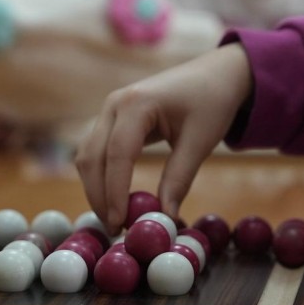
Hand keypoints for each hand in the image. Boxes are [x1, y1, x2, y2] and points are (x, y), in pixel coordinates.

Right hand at [75, 44, 252, 231]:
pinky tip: (115, 200)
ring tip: (115, 219)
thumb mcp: (200, 141)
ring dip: (96, 188)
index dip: (115, 192)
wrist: (215, 74)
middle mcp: (114, 103)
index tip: (120, 223)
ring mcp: (109, 109)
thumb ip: (179, 178)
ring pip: (87, 156)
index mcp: (137, 103)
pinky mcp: (112, 119)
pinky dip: (101, 177)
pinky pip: (96, 151)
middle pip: (92, 157)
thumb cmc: (212, 103)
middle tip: (115, 230)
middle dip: (98, 196)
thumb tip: (165, 218)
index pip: (117, 154)